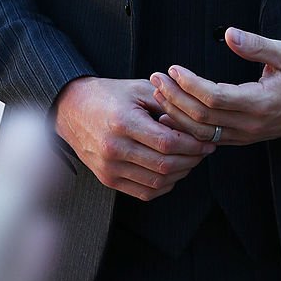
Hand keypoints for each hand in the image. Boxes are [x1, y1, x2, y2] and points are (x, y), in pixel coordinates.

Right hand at [53, 76, 215, 200]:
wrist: (73, 109)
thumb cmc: (109, 95)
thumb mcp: (138, 89)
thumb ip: (167, 103)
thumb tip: (195, 120)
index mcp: (123, 123)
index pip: (167, 142)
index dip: (192, 145)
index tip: (207, 141)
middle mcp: (114, 148)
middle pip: (164, 165)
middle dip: (191, 160)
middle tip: (204, 151)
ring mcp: (109, 168)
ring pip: (156, 182)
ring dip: (180, 174)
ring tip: (191, 160)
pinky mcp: (107, 179)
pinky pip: (143, 192)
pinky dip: (163, 185)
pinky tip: (173, 172)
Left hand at [150, 28, 280, 145]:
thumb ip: (257, 44)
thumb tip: (230, 34)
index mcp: (259, 103)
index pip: (214, 98)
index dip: (190, 84)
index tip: (174, 69)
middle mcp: (249, 125)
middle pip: (201, 117)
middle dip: (174, 97)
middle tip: (156, 78)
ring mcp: (244, 135)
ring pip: (200, 133)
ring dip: (175, 113)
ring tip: (158, 93)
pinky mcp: (240, 138)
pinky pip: (207, 139)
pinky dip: (186, 128)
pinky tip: (170, 115)